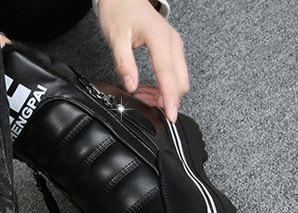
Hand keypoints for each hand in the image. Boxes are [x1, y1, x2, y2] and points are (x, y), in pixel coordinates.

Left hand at [96, 0, 188, 121]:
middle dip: (167, 99)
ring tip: (142, 97)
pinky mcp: (172, 49)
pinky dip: (163, 86)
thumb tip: (131, 86)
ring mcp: (174, 45)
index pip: (168, 74)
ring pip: (179, 79)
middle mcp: (172, 42)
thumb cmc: (120, 12)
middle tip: (145, 106)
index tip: (170, 115)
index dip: (169, 98)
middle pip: (180, 81)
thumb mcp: (116, 38)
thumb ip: (124, 63)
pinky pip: (174, 73)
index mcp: (160, 38)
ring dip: (164, 94)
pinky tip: (146, 89)